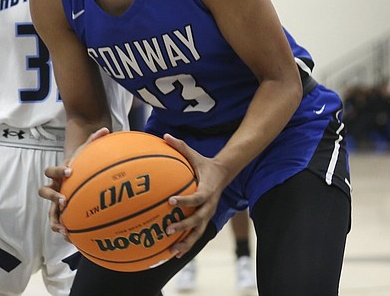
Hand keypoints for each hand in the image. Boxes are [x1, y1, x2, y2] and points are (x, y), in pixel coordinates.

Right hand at [38, 127, 110, 236]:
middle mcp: (53, 187)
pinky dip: (64, 231)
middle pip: (45, 191)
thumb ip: (94, 141)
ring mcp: (55, 202)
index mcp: (57, 173)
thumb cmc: (81, 163)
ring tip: (64, 228)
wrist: (76, 174)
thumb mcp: (86, 152)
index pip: (51, 170)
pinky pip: (59, 223)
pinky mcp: (61, 214)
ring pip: (50, 213)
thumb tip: (105, 130)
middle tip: (64, 200)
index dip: (59, 170)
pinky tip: (73, 238)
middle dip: (53, 197)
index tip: (70, 171)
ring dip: (55, 220)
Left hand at [162, 133, 227, 257]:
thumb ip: (180, 146)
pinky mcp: (205, 219)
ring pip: (199, 232)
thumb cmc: (204, 164)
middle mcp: (210, 205)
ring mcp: (208, 214)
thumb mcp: (194, 154)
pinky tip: (174, 253)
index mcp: (208, 190)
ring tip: (172, 252)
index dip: (185, 200)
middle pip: (198, 219)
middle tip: (168, 229)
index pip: (197, 197)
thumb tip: (165, 135)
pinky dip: (187, 244)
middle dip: (184, 225)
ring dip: (186, 242)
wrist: (223, 173)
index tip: (171, 201)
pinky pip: (196, 234)